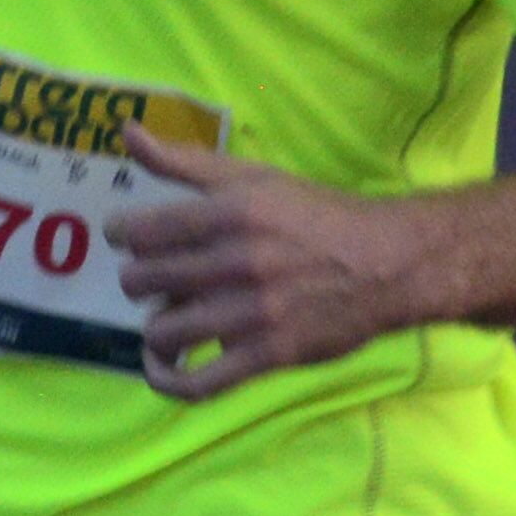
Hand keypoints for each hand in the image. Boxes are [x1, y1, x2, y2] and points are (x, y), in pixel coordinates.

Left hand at [110, 136, 435, 399]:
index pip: (139, 233)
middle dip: (141, 279)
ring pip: (162, 331)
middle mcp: (237, 263)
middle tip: (161, 277)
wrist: (391, 263)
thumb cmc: (316, 216)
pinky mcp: (269, 355)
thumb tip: (127, 132)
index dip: (123, 236)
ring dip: (157, 325)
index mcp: (230, 214)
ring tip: (172, 315)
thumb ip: (185, 160)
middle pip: (141, 282)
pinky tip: (162, 365)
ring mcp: (252, 314)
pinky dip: (167, 379)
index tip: (132, 238)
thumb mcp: (253, 176)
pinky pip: (198, 382)